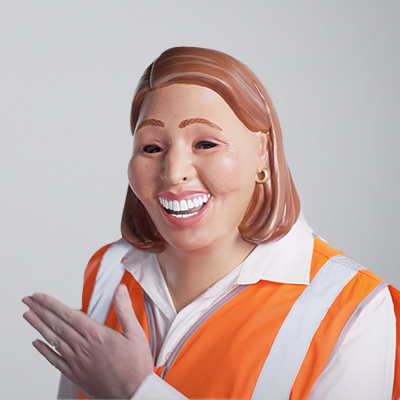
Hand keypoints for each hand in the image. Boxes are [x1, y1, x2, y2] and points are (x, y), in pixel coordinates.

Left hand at [22, 284, 153, 398]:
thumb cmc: (135, 366)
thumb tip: (120, 290)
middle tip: (29, 300)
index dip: (53, 304)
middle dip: (41, 310)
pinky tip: (37, 343)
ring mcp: (77, 362)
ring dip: (38, 326)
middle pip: (57, 325)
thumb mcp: (136, 333)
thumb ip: (125, 309)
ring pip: (53, 340)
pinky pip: (55, 361)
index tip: (41, 297)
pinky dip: (44, 351)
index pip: (70, 315)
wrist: (133, 394)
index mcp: (97, 335)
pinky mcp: (75, 375)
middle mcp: (83, 347)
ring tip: (28, 316)